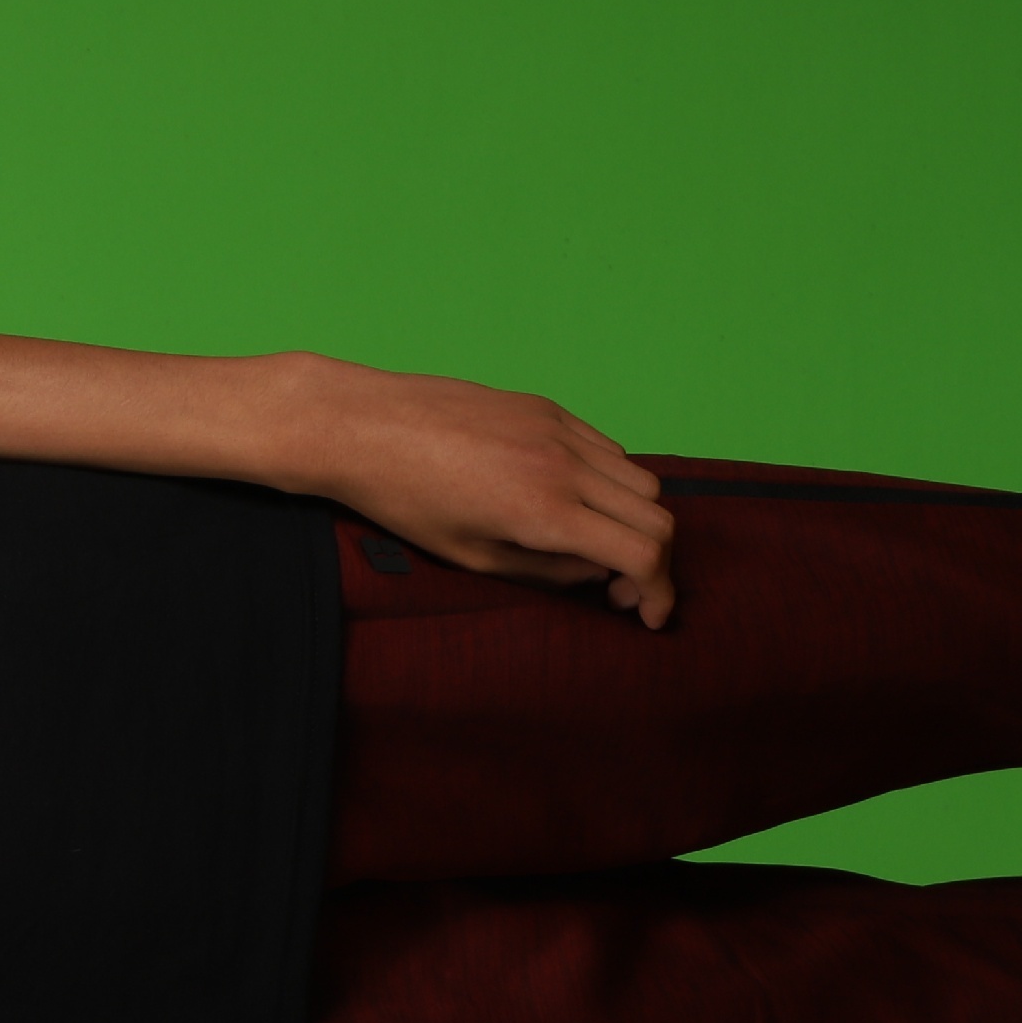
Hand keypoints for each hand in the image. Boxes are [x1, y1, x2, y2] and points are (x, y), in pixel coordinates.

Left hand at [269, 356, 680, 628]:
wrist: (362, 425)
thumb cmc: (403, 498)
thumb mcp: (471, 556)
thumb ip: (546, 571)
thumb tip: (599, 572)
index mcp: (544, 511)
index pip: (643, 552)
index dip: (659, 591)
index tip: (649, 615)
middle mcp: (564, 465)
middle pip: (655, 515)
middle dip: (651, 560)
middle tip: (616, 587)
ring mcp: (559, 430)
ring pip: (638, 478)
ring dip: (633, 518)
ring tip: (593, 543)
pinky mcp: (546, 407)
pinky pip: (606, 447)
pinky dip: (608, 481)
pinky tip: (570, 500)